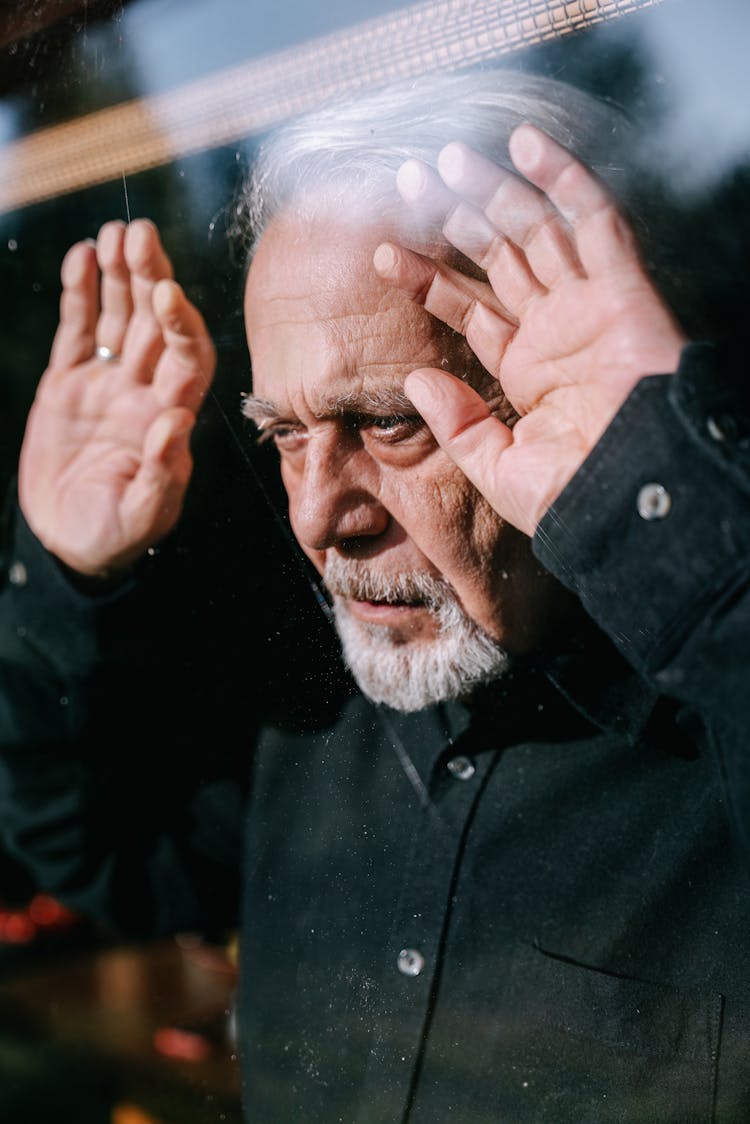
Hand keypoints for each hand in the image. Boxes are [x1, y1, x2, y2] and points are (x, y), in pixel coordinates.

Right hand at [18, 219, 215, 577]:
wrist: (68, 541)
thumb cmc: (115, 534)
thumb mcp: (143, 516)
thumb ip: (161, 472)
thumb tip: (174, 421)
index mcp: (170, 417)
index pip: (188, 358)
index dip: (182, 323)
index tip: (168, 292)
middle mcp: (145, 390)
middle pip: (156, 322)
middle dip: (151, 277)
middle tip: (140, 233)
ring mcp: (108, 382)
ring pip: (121, 316)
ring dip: (120, 274)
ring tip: (115, 232)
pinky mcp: (69, 382)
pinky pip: (78, 329)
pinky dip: (80, 294)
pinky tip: (82, 256)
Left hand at [373, 125, 687, 536]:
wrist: (634, 494)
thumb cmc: (574, 494)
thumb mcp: (500, 469)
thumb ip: (458, 425)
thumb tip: (413, 381)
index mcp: (524, 369)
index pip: (468, 309)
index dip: (428, 279)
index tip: (384, 254)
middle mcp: (553, 330)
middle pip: (498, 257)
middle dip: (454, 219)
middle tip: (410, 181)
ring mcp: (588, 305)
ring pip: (537, 230)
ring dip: (495, 190)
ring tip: (447, 159)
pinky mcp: (624, 289)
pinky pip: (595, 221)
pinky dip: (565, 179)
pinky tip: (526, 145)